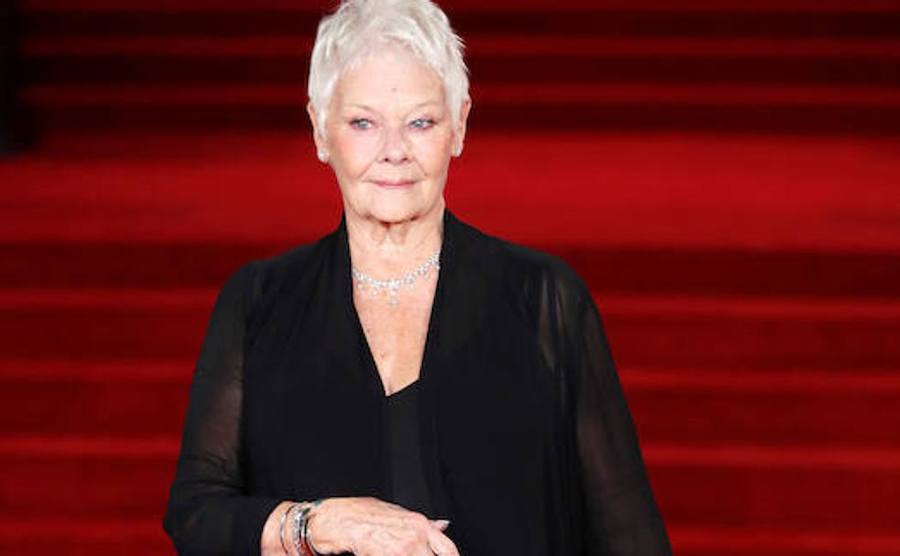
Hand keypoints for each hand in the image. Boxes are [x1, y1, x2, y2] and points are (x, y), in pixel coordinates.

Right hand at [308, 497, 458, 555]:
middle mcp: (415, 536)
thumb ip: (421, 524)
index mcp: (420, 523)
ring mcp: (403, 550)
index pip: (448, 549)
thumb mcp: (395, 512)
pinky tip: (380, 555)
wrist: (334, 520)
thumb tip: (443, 526)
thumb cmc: (359, 514)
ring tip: (395, 553)